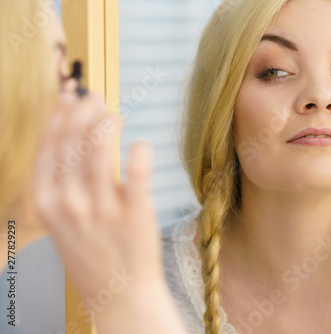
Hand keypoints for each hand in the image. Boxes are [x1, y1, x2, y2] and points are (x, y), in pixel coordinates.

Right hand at [32, 91, 190, 333]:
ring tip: (117, 117)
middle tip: (99, 100)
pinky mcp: (134, 213)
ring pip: (98, 148)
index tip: (73, 95)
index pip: (48, 144)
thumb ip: (63, 183)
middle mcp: (68, 202)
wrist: (118, 294)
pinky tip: (140, 144)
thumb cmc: (93, 253)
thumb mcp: (62, 221)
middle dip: (84, 110)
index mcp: (46, 201)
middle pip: (71, 139)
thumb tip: (74, 138)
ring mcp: (101, 208)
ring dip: (108, 123)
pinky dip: (139, 150)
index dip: (61, 113)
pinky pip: (137, 169)